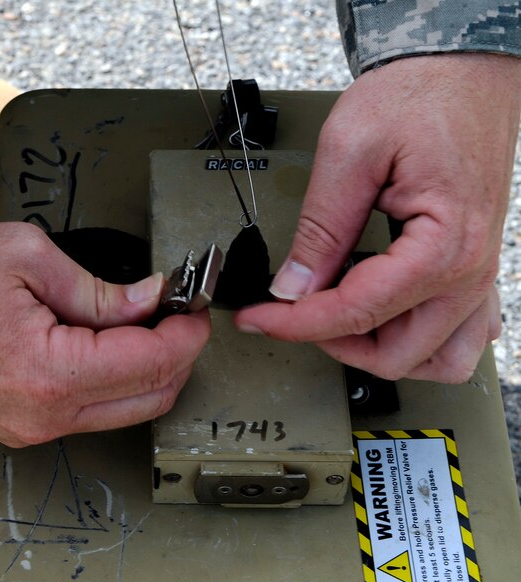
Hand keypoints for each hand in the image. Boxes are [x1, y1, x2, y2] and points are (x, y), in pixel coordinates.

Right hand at [0, 221, 209, 446]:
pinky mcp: (17, 424)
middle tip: (177, 313)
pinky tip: (103, 343)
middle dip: (177, 354)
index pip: (150, 362)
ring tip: (141, 321)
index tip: (194, 308)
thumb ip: (99, 287)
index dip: (185, 332)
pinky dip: (109, 380)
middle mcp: (41, 415)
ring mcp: (28, 427)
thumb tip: (147, 299)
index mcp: (48, 373)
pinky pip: (86, 411)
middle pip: (148, 397)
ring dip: (145, 369)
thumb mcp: (24, 255)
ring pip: (121, 410)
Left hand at [235, 54, 520, 382]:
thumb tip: (292, 285)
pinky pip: (459, 332)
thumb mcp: (349, 152)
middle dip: (333, 344)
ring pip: (438, 359)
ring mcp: (478, 272)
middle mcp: (470, 270)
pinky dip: (420, 339)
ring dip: (381, 352)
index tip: (257, 318)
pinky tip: (385, 316)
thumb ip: (319, 228)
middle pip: (398, 354)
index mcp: (444, 246)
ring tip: (335, 324)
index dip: (294, 323)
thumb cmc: (419, 95)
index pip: (355, 312)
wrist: (461, 70)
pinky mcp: (472, 264)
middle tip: (289, 317)